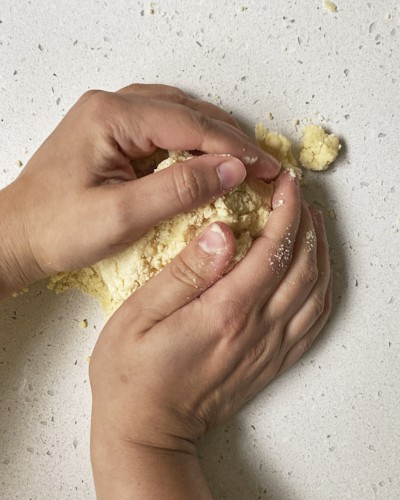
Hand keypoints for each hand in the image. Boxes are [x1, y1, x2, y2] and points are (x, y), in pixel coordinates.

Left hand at [0, 84, 279, 295]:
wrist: (19, 235)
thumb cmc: (58, 229)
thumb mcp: (121, 215)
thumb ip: (179, 189)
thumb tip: (232, 170)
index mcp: (111, 118)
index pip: (189, 125)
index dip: (233, 147)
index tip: (267, 168)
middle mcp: (113, 107)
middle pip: (188, 113)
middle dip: (229, 140)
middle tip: (264, 166)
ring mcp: (112, 116)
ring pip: (179, 116)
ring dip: (214, 137)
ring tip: (244, 162)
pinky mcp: (114, 133)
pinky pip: (164, 127)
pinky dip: (193, 141)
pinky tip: (208, 158)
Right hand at [89, 172, 331, 498]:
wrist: (148, 431)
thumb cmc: (132, 374)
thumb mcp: (139, 315)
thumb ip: (184, 272)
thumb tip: (221, 232)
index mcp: (225, 312)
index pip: (273, 249)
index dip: (286, 210)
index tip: (285, 183)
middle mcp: (257, 330)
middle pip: (303, 266)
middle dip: (307, 222)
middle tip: (297, 194)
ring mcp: (269, 349)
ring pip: (316, 291)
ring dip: (320, 251)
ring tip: (310, 223)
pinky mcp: (271, 362)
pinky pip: (314, 322)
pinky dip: (322, 289)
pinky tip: (315, 272)